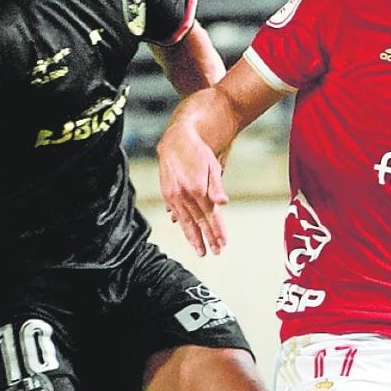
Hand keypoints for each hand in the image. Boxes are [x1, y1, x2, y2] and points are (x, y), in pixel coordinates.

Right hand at [157, 122, 228, 256]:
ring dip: (193, 237)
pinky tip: (186, 232)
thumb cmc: (198, 151)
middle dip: (207, 239)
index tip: (223, 243)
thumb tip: (223, 203)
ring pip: (185, 221)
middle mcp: (184, 195)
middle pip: (198, 222)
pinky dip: (181, 225)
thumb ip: (217, 186)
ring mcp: (174, 195)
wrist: (176, 139)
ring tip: (200, 251)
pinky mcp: (167, 193)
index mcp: (197, 189)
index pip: (210, 216)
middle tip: (215, 252)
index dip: (217, 231)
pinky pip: (176, 213)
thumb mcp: (212, 165)